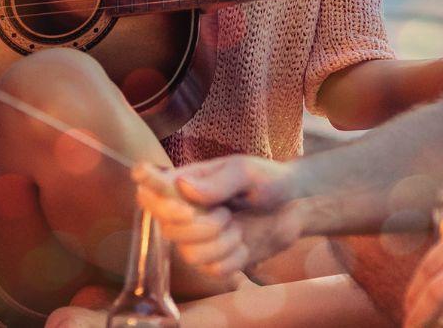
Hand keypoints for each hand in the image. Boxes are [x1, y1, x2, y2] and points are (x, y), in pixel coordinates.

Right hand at [134, 157, 301, 279]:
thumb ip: (218, 181)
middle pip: (167, 229)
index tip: (186, 207)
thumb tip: (184, 188)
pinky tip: (243, 245)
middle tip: (227, 213)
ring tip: (237, 228)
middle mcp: (184, 211)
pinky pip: (212, 270)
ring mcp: (197, 238)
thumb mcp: (246, 172)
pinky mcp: (213, 259)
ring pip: (189, 254)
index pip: (148, 190)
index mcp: (186, 182)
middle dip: (203, 227)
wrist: (295, 207)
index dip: (156, 201)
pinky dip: (234, 259)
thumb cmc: (268, 180)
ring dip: (221, 244)